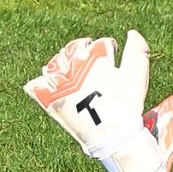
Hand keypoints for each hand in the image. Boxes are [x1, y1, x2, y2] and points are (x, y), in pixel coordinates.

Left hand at [25, 31, 168, 171]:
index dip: (108, 47)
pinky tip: (50, 87)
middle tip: (90, 63)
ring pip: (53, 65)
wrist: (114, 139)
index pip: (98, 44)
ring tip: (71, 75)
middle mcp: (75, 69)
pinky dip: (40, 85)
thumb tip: (132, 32)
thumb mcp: (137, 77)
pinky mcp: (50, 102)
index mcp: (96, 60)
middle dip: (83, 53)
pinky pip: (35, 87)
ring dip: (61, 66)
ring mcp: (61, 85)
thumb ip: (137, 51)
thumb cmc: (127, 108)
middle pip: (73, 50)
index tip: (111, 53)